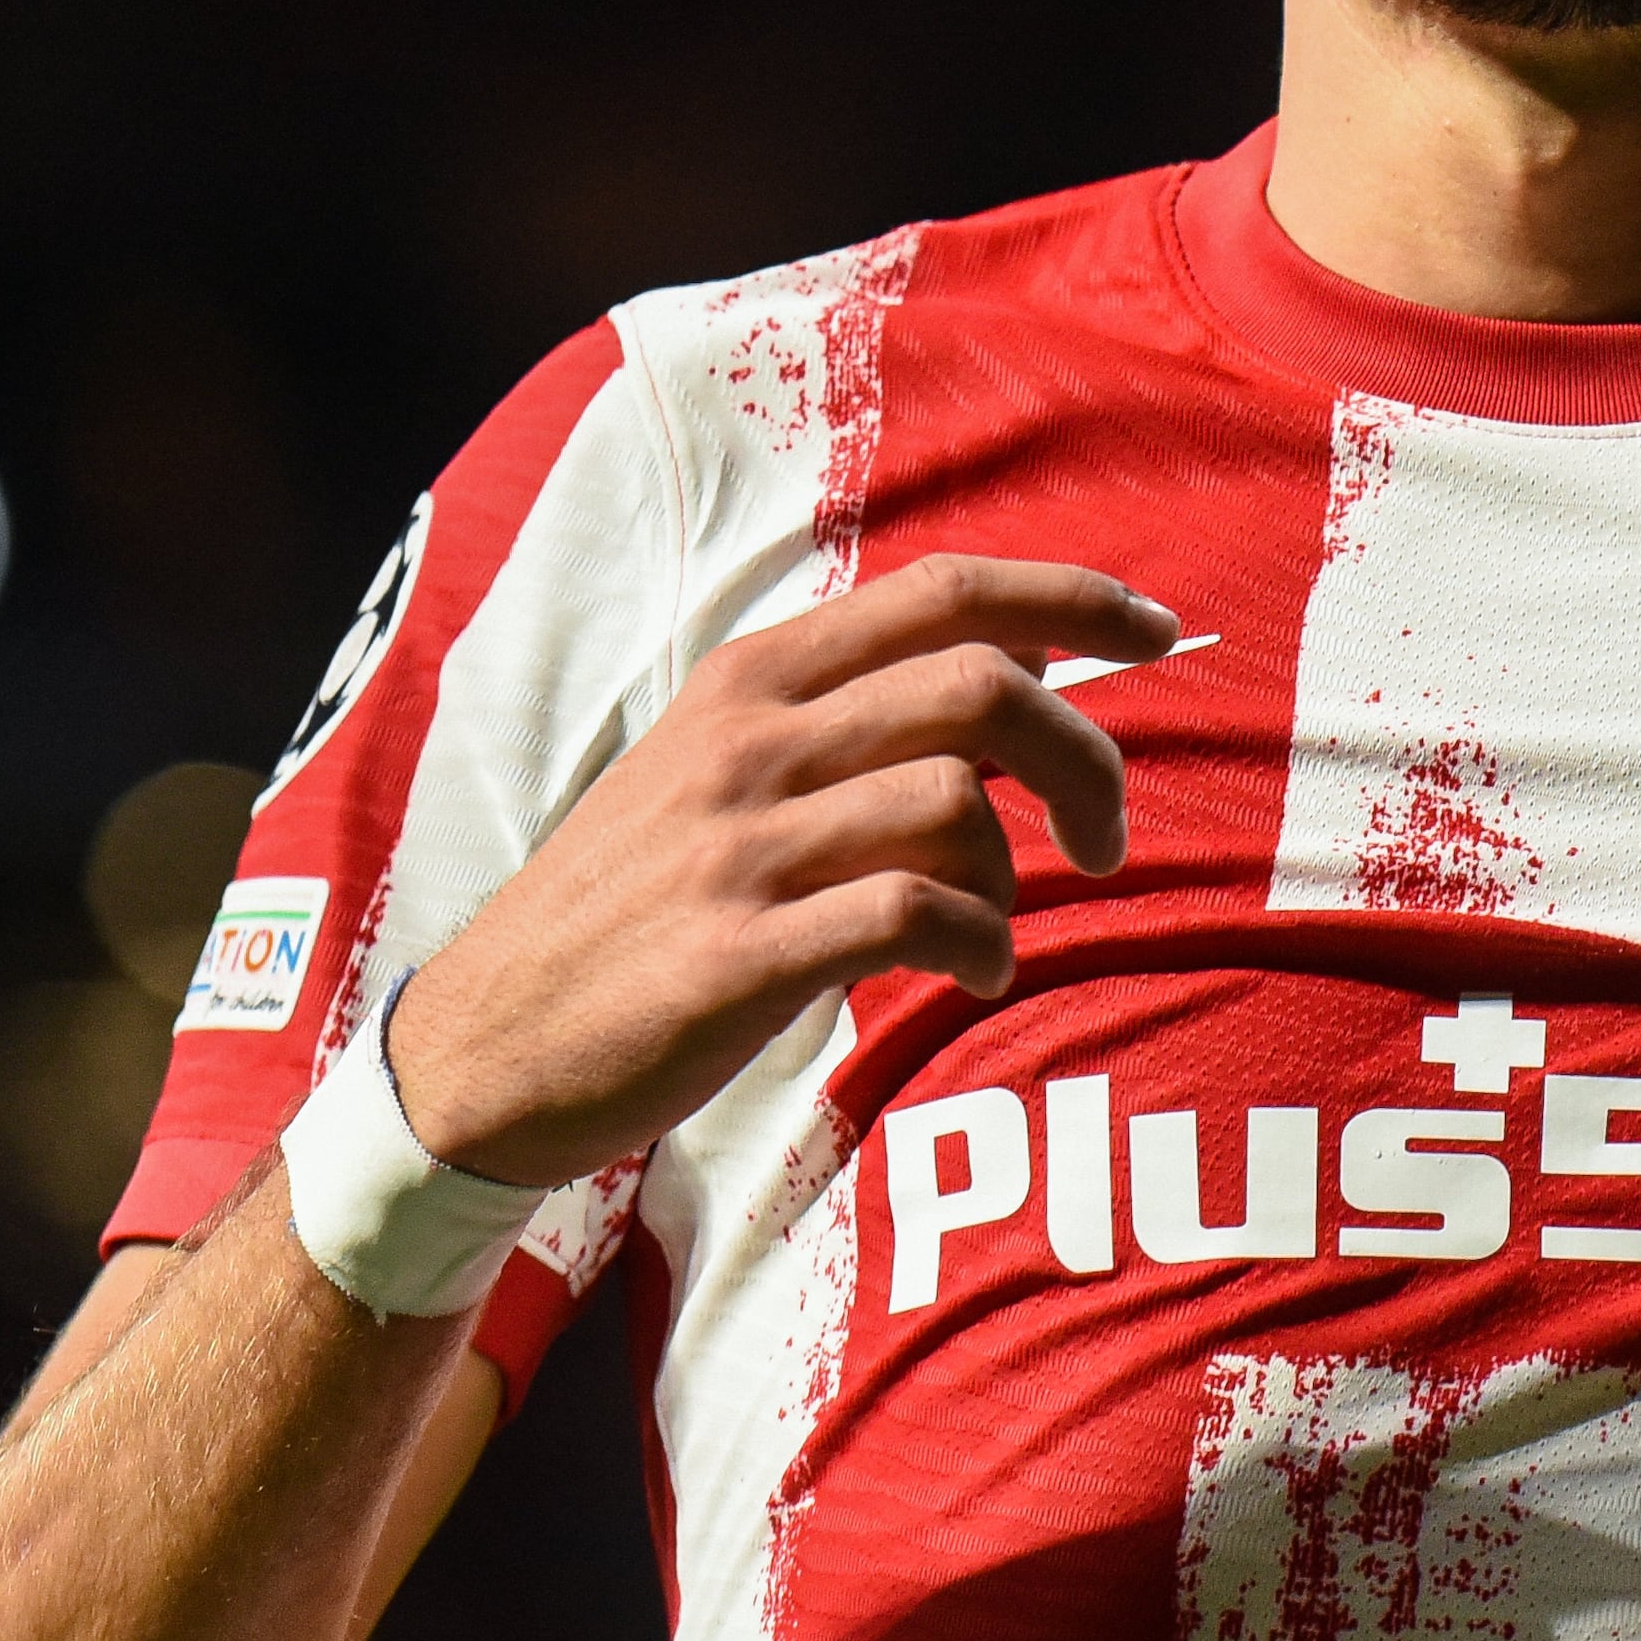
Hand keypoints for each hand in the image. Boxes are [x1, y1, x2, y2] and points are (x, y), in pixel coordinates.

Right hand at [384, 556, 1166, 1188]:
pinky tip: (976, 972)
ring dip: (1017, 872)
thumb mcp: (717, 772)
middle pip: (982, 687)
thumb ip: (846, 717)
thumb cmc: (632, 910)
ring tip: (997, 927)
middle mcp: (748, 743)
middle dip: (1082, 757)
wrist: (483, 1048)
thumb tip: (1017, 671)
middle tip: (1105, 837)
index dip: (1071, 600)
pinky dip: (980, 944)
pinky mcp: (735, 957)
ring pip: (954, 802)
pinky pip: (912, 916)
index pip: (946, 592)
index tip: (1157, 634)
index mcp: (752, 681)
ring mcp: (738, 848)